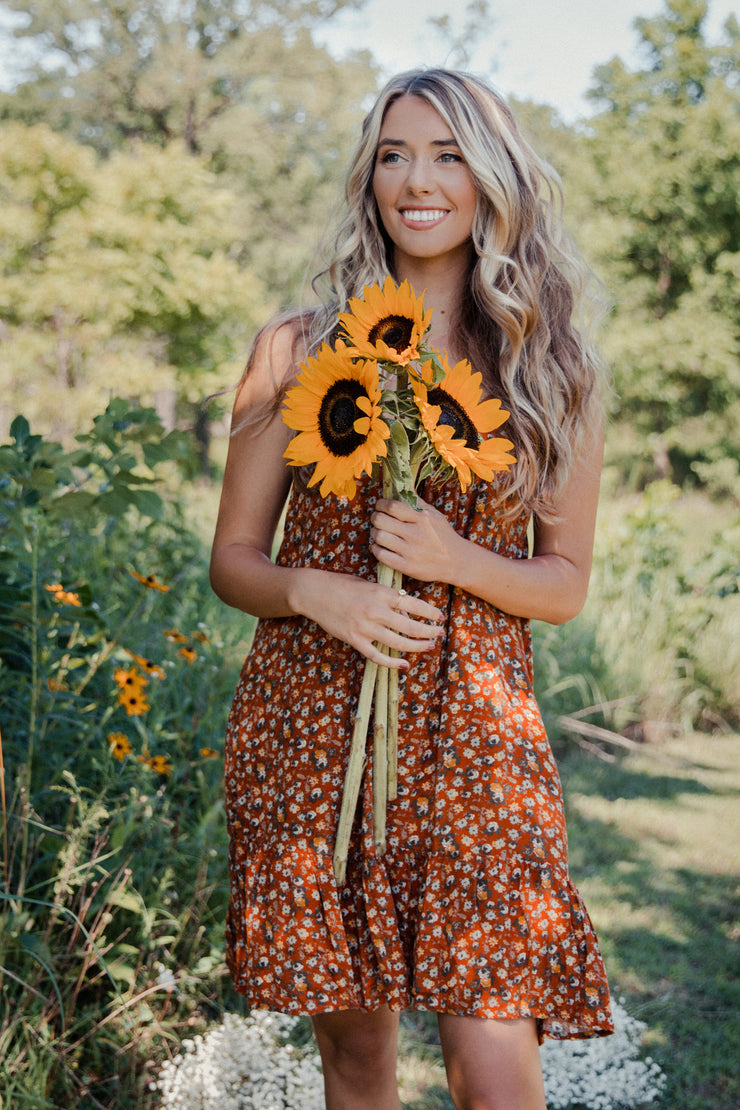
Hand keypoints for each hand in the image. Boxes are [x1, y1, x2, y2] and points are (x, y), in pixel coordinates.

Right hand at [294, 567, 444, 668]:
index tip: (440, 616)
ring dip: (417, 646)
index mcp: (381, 593)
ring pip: (398, 643)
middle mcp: (375, 610)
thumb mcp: (368, 585)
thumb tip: (407, 614)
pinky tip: (404, 664)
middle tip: (440, 634)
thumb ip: (388, 598)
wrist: (314, 592)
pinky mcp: (354, 639)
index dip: (430, 612)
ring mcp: (364, 627)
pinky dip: (392, 663)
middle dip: (429, 632)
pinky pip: (377, 655)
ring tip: (429, 647)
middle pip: (410, 627)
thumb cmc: (343, 585)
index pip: (413, 605)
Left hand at [370, 498, 464, 584]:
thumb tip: (401, 488)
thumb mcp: (435, 515)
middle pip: (381, 520)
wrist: (456, 561)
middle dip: (375, 517)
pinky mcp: (406, 566)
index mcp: (422, 518)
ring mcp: (410, 551)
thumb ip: (417, 503)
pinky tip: (380, 546)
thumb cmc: (443, 536)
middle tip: (377, 518)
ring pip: (379, 537)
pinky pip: (381, 555)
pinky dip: (376, 548)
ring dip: (374, 533)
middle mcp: (416, 534)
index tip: (380, 506)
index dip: (381, 504)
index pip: (392, 506)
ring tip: (378, 532)